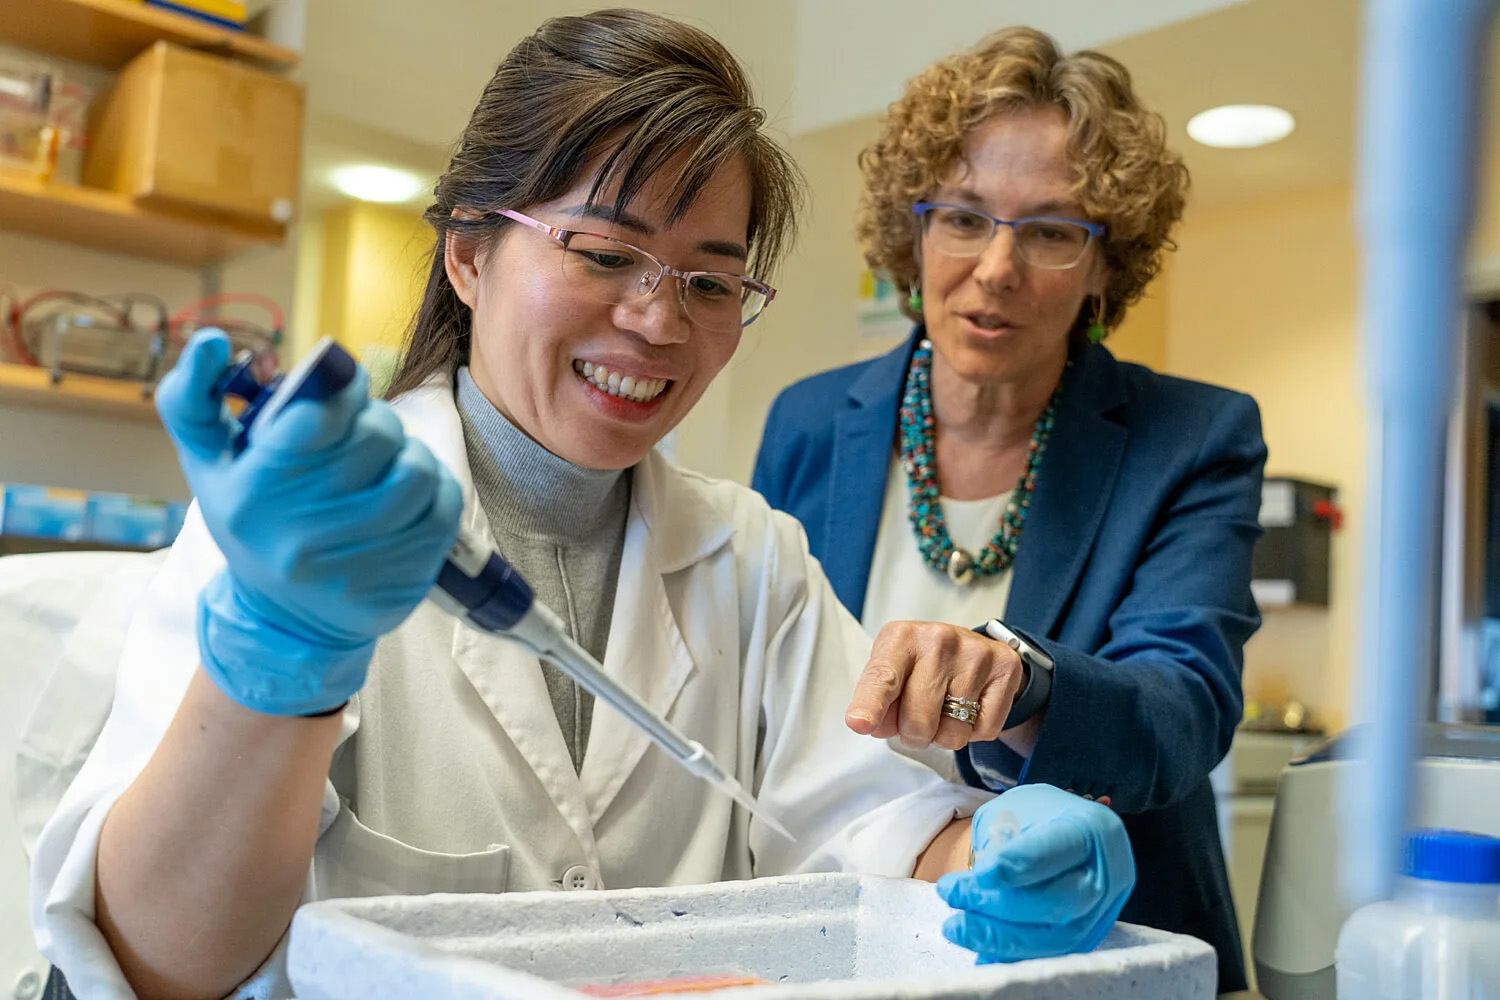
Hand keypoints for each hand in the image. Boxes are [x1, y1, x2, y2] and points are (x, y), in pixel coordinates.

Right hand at [155, 331, 463, 714]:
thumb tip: (208, 339)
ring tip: (385, 462)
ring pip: (416, 471)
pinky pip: (443, 504)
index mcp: (251, 494)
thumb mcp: (210, 463)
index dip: (339, 391)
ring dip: (407, 454)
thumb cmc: (250, 519)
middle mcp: (301, 533)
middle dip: (374, 420)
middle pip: (376, 438)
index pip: (316, 417)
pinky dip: (433, 486)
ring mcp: (356, 563)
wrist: (284, 618)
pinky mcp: (403, 580)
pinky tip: (406, 493)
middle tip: (362, 428)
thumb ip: (193, 397)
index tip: (336, 394)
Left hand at [846, 620, 1024, 750]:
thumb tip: (871, 726)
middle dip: (914, 734)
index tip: (859, 723)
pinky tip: (970, 705)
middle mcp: (938, 639)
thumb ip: (876, 702)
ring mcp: (975, 653)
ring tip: (944, 709)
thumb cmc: (920, 665)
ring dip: (944, 736)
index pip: (882, 678)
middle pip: (918, 721)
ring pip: (952, 732)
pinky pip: (984, 730)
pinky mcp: (1005, 668)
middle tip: (918, 717)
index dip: (870, 705)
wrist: (969, 649)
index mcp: (900, 638)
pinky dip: (974, 731)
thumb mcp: (890, 673)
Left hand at [935, 784, 1135, 962]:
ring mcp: (1102, 912)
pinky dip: (1011, 956)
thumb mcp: (1016, 809)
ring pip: (1057, 938)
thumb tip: (984, 881)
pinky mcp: (1088, 938)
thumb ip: (1002, 838)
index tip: (979, 874)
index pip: (1058, 848)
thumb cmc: (1035, 817)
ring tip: (956, 928)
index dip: (1019, 864)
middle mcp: (1107, 873)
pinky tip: (978, 950)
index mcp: (1091, 827)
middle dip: (1000, 904)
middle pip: (1061, 900)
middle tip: (952, 894)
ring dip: (1000, 938)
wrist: (1060, 833)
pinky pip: (1050, 956)